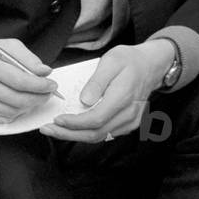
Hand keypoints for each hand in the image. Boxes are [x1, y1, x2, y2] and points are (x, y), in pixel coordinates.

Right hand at [0, 39, 57, 122]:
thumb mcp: (8, 46)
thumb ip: (28, 58)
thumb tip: (45, 72)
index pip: (18, 80)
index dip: (39, 85)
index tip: (52, 85)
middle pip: (15, 99)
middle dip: (38, 98)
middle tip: (48, 94)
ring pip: (10, 111)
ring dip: (28, 106)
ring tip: (35, 97)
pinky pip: (1, 118)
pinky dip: (15, 113)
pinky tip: (18, 103)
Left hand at [39, 41, 174, 142]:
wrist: (150, 66)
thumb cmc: (130, 60)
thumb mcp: (111, 61)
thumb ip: (97, 82)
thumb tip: (84, 100)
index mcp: (123, 97)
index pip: (96, 119)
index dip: (74, 123)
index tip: (57, 119)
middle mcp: (129, 114)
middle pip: (96, 133)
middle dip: (68, 134)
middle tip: (47, 129)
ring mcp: (130, 122)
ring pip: (100, 137)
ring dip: (75, 136)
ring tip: (55, 130)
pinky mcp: (128, 124)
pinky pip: (106, 134)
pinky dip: (87, 133)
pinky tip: (72, 128)